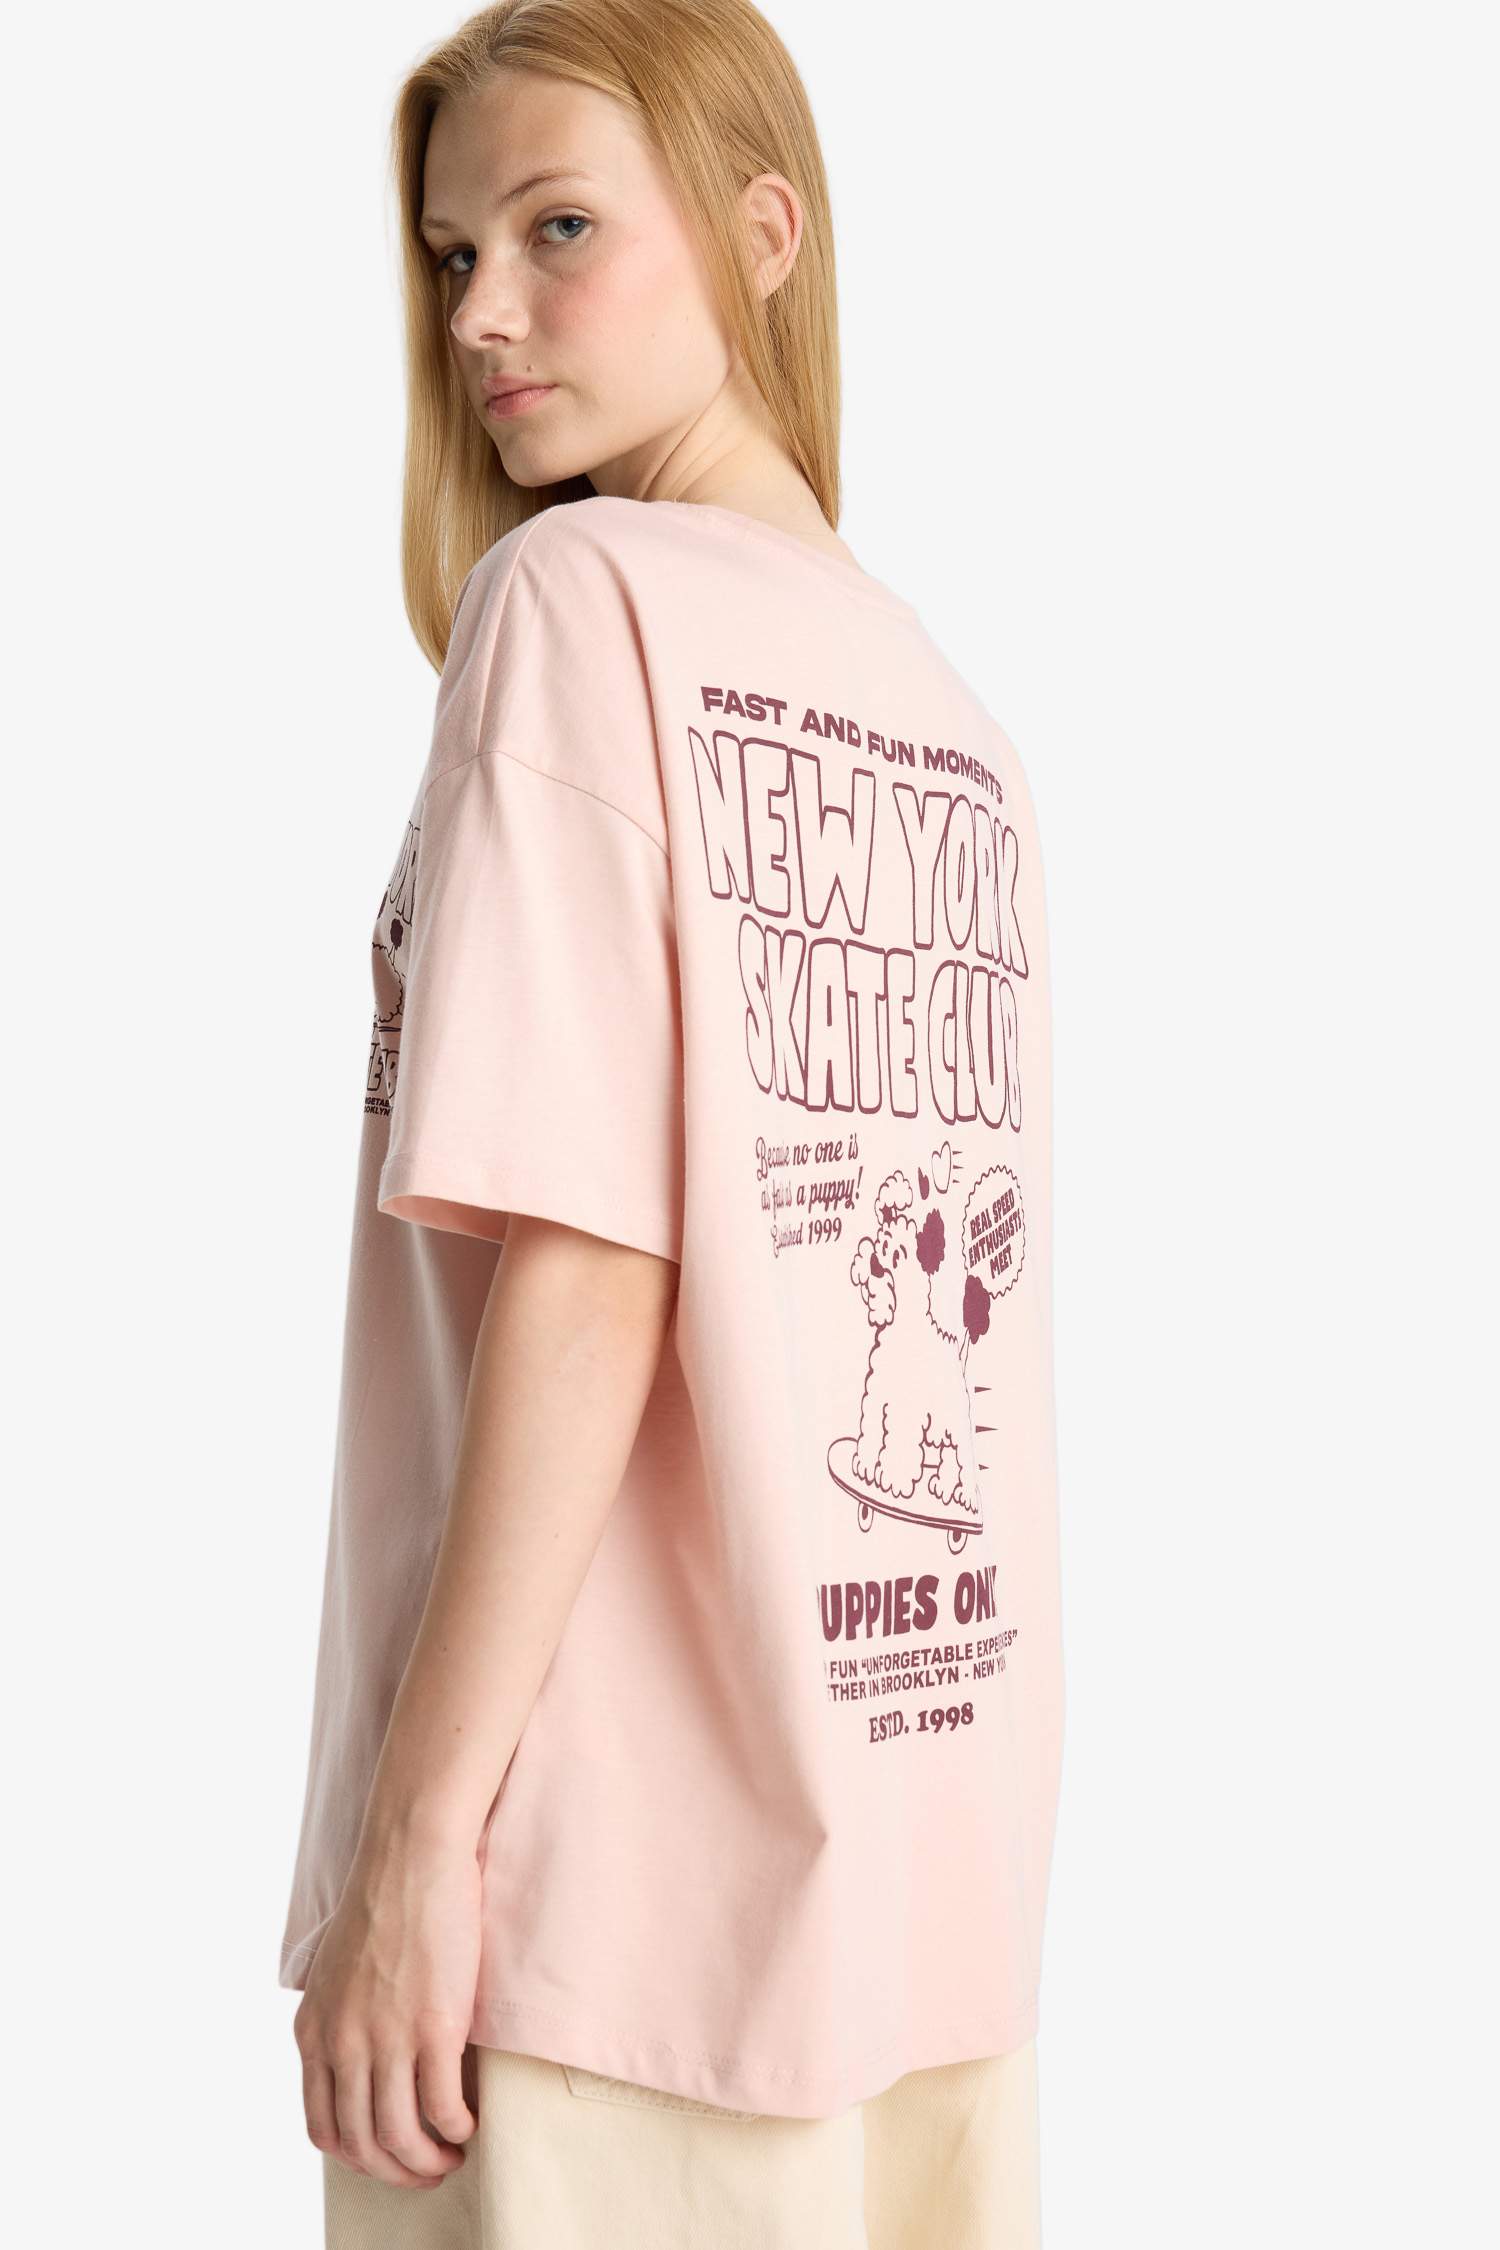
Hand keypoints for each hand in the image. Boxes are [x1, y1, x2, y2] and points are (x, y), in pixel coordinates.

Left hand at [293, 1826, 482, 2187]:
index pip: (323, 2128)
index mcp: (315, 2032)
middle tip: (428, 2169)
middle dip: (397, 2170)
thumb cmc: (386, 1897)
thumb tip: (361, 2057)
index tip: (388, 2155)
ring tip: (452, 2155)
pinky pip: (441, 2108)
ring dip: (429, 2161)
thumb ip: (340, 2017)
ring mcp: (386, 2038)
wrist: (412, 1851)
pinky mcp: (433, 2026)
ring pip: (400, 2138)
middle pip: (362, 2145)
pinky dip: (456, 2130)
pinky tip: (470, 2124)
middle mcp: (343, 2044)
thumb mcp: (336, 1969)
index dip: (358, 2155)